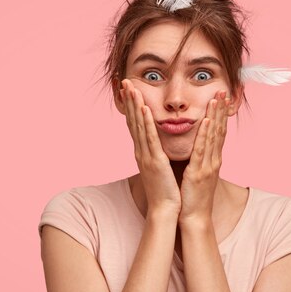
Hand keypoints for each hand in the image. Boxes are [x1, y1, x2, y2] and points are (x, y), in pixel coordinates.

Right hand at [120, 79, 180, 216]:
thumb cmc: (165, 190)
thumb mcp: (160, 167)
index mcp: (144, 152)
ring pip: (139, 125)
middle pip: (133, 121)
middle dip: (129, 101)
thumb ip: (158, 153)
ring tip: (131, 88)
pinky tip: (143, 108)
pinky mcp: (154, 160)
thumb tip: (159, 144)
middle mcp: (142, 151)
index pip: (136, 125)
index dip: (131, 107)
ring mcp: (146, 155)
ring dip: (134, 105)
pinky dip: (145, 122)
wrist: (165, 209)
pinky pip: (149, 137)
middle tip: (125, 82)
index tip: (129, 91)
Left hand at [179, 90, 230, 222]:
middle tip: (223, 90)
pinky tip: (206, 122)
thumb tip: (197, 147)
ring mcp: (208, 165)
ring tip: (216, 99)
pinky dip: (204, 135)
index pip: (218, 132)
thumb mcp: (198, 173)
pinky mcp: (199, 172)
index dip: (220, 114)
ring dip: (215, 116)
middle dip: (221, 109)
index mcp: (212, 159)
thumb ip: (200, 159)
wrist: (194, 217)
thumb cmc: (194, 196)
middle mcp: (213, 160)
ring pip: (213, 136)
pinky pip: (201, 150)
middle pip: (219, 130)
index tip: (220, 98)